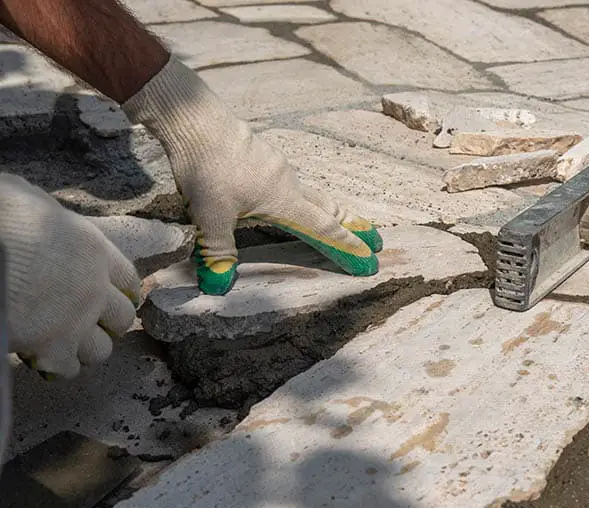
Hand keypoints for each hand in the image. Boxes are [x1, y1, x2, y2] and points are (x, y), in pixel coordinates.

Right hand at [0, 174, 139, 378]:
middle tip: (86, 325)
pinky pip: (68, 369)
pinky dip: (57, 366)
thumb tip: (37, 210)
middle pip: (122, 318)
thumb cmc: (2, 218)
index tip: (117, 299)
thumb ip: (45, 214)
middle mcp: (95, 288)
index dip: (122, 292)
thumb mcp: (28, 199)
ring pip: (101, 350)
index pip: (127, 279)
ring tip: (65, 344)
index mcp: (94, 251)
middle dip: (107, 324)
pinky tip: (42, 358)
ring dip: (85, 349)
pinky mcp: (54, 348)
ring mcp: (78, 321)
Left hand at [122, 55, 381, 295]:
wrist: (193, 118)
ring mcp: (276, 167)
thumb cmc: (207, 167)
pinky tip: (286, 200)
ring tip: (336, 221)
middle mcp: (288, 183)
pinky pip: (291, 184)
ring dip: (328, 210)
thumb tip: (219, 286)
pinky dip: (302, 199)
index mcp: (284, 199)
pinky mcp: (261, 157)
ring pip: (310, 194)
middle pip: (328, 208)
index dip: (347, 246)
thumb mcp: (210, 217)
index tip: (369, 258)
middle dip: (351, 226)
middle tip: (373, 239)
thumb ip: (219, 251)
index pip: (324, 228)